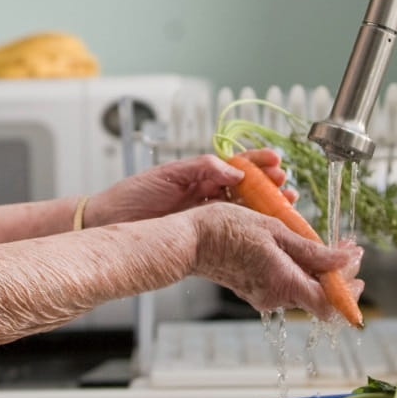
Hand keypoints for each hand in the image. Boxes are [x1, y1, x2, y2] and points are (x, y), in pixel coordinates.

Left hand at [85, 148, 294, 226]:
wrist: (110, 223)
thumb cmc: (132, 196)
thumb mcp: (167, 175)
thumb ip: (201, 168)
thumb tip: (234, 170)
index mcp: (199, 175)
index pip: (236, 165)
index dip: (258, 163)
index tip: (276, 162)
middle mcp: (206, 194)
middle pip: (248, 188)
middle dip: (270, 185)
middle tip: (287, 187)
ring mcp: (206, 215)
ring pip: (245, 210)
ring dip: (267, 207)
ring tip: (286, 205)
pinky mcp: (202, 235)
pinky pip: (232, 231)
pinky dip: (251, 229)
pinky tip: (266, 230)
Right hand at [186, 201, 363, 321]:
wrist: (189, 240)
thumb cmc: (226, 229)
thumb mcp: (274, 230)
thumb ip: (311, 250)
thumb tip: (344, 261)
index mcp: (284, 283)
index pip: (330, 304)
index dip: (349, 290)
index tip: (356, 263)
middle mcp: (275, 296)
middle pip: (318, 295)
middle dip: (337, 273)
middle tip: (345, 248)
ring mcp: (263, 295)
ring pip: (302, 288)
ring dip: (317, 269)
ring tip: (321, 244)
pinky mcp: (253, 289)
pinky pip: (284, 283)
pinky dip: (296, 269)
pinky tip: (295, 248)